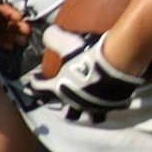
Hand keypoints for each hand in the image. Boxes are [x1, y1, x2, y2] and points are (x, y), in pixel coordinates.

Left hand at [26, 31, 144, 123]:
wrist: (117, 64)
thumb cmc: (89, 55)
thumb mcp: (67, 42)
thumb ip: (53, 38)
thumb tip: (47, 34)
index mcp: (60, 88)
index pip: (40, 88)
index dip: (34, 83)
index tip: (34, 79)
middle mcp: (74, 102)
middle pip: (63, 110)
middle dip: (61, 106)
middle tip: (58, 98)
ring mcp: (93, 106)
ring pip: (86, 117)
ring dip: (84, 112)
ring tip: (85, 107)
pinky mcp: (111, 106)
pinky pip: (107, 109)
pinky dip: (106, 106)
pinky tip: (109, 101)